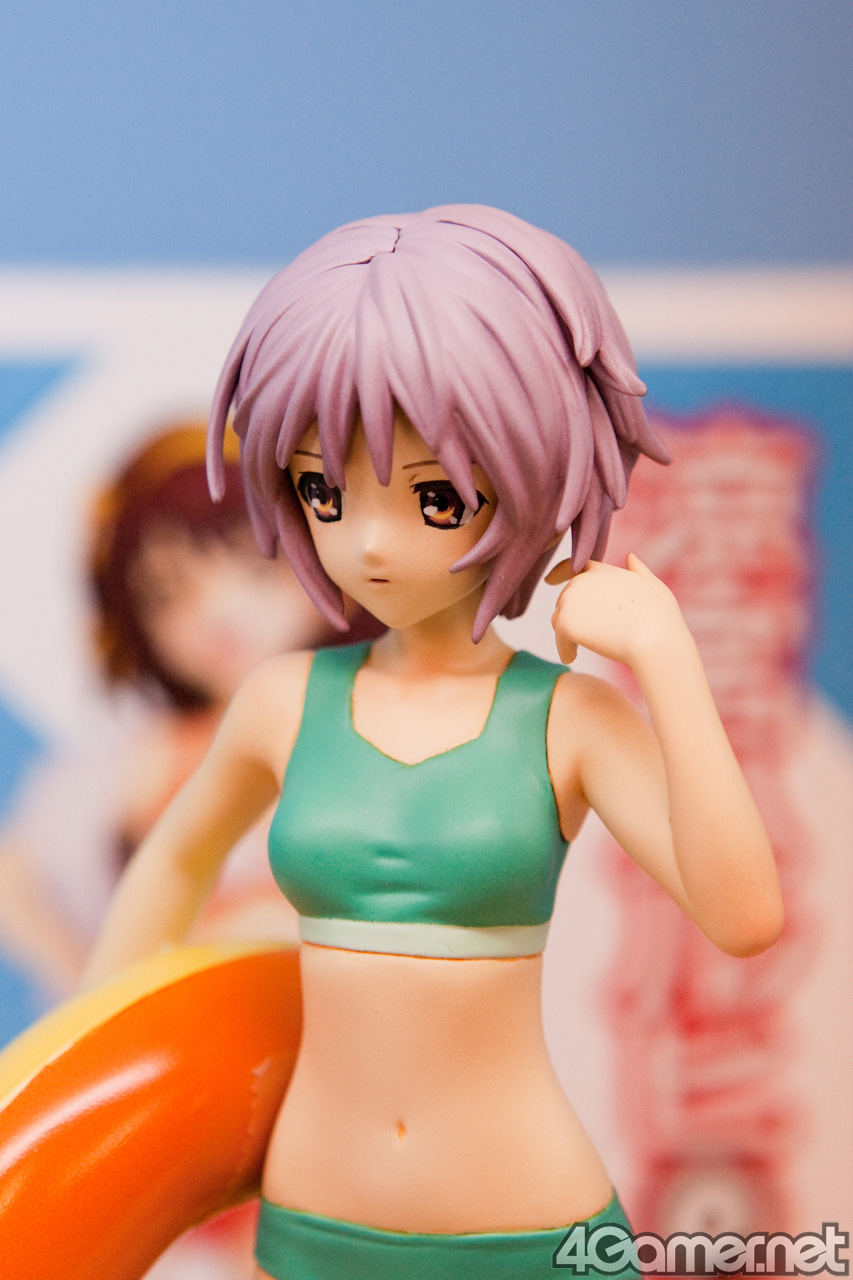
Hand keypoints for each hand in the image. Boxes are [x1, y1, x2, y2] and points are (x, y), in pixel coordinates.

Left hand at [546, 553, 686, 667]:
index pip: (572, 567)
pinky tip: (572, 658)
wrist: (653, 637)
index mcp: (600, 571)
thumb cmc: (659, 615)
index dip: (560, 573)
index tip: (550, 580)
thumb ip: (639, 571)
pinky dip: (565, 651)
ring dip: (568, 634)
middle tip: (591, 636)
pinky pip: (560, 641)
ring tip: (583, 647)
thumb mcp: (652, 585)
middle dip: (573, 616)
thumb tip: (630, 557)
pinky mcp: (565, 623)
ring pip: (559, 620)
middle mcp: (581, 581)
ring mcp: (570, 601)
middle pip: (565, 600)